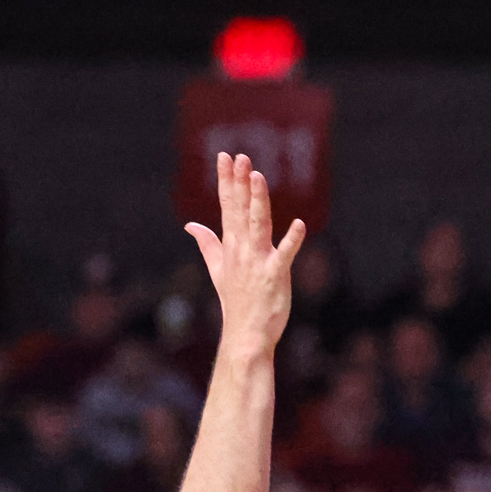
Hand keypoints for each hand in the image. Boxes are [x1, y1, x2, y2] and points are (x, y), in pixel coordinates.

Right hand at [185, 152, 305, 352]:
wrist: (245, 334)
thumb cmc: (235, 301)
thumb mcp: (217, 269)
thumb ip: (207, 244)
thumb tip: (190, 226)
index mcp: (231, 246)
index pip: (227, 207)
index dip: (226, 181)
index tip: (225, 157)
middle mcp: (242, 250)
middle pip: (240, 210)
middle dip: (239, 183)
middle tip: (240, 157)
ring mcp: (258, 262)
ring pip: (258, 225)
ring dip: (258, 201)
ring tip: (258, 176)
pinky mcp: (275, 276)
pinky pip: (285, 255)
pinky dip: (292, 241)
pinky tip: (300, 224)